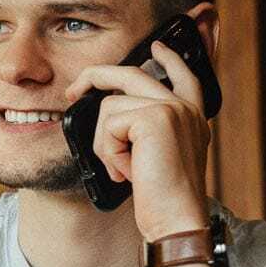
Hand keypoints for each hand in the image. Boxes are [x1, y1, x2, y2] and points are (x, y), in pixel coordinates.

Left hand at [62, 40, 211, 240]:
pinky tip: (128, 172)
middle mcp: (185, 107)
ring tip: (123, 169)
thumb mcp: (157, 157)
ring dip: (104, 144)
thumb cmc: (162, 199)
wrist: (177, 221)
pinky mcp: (155, 117)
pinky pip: (108, 125)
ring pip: (108, 107)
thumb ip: (146, 131)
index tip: (157, 45)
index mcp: (192, 116)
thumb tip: (111, 111)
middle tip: (73, 90)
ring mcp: (171, 108)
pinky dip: (109, 152)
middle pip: (130, 74)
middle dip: (94, 77)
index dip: (170, 57)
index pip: (183, 75)